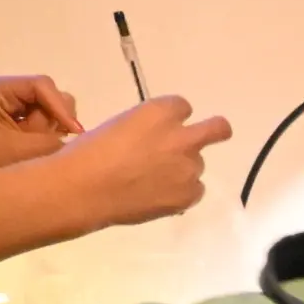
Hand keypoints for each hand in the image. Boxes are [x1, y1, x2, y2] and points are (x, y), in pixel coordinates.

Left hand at [0, 75, 82, 178]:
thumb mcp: (24, 151)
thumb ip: (54, 139)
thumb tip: (81, 136)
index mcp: (0, 89)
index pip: (42, 86)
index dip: (60, 108)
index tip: (75, 133)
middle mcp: (11, 91)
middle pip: (52, 95)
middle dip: (57, 120)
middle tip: (51, 144)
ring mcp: (21, 105)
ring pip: (57, 110)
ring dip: (57, 130)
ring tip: (42, 149)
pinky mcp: (28, 119)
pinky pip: (54, 123)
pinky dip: (55, 136)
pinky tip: (43, 149)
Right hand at [53, 96, 233, 232]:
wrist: (85, 189)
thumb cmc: (91, 153)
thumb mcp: (120, 125)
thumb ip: (147, 129)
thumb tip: (156, 141)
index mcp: (160, 113)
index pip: (182, 107)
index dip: (175, 117)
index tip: (167, 125)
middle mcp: (181, 137)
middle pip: (217, 129)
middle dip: (218, 130)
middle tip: (216, 135)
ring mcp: (188, 168)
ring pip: (198, 164)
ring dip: (184, 169)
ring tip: (154, 181)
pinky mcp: (189, 195)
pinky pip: (195, 190)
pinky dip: (182, 192)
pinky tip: (159, 196)